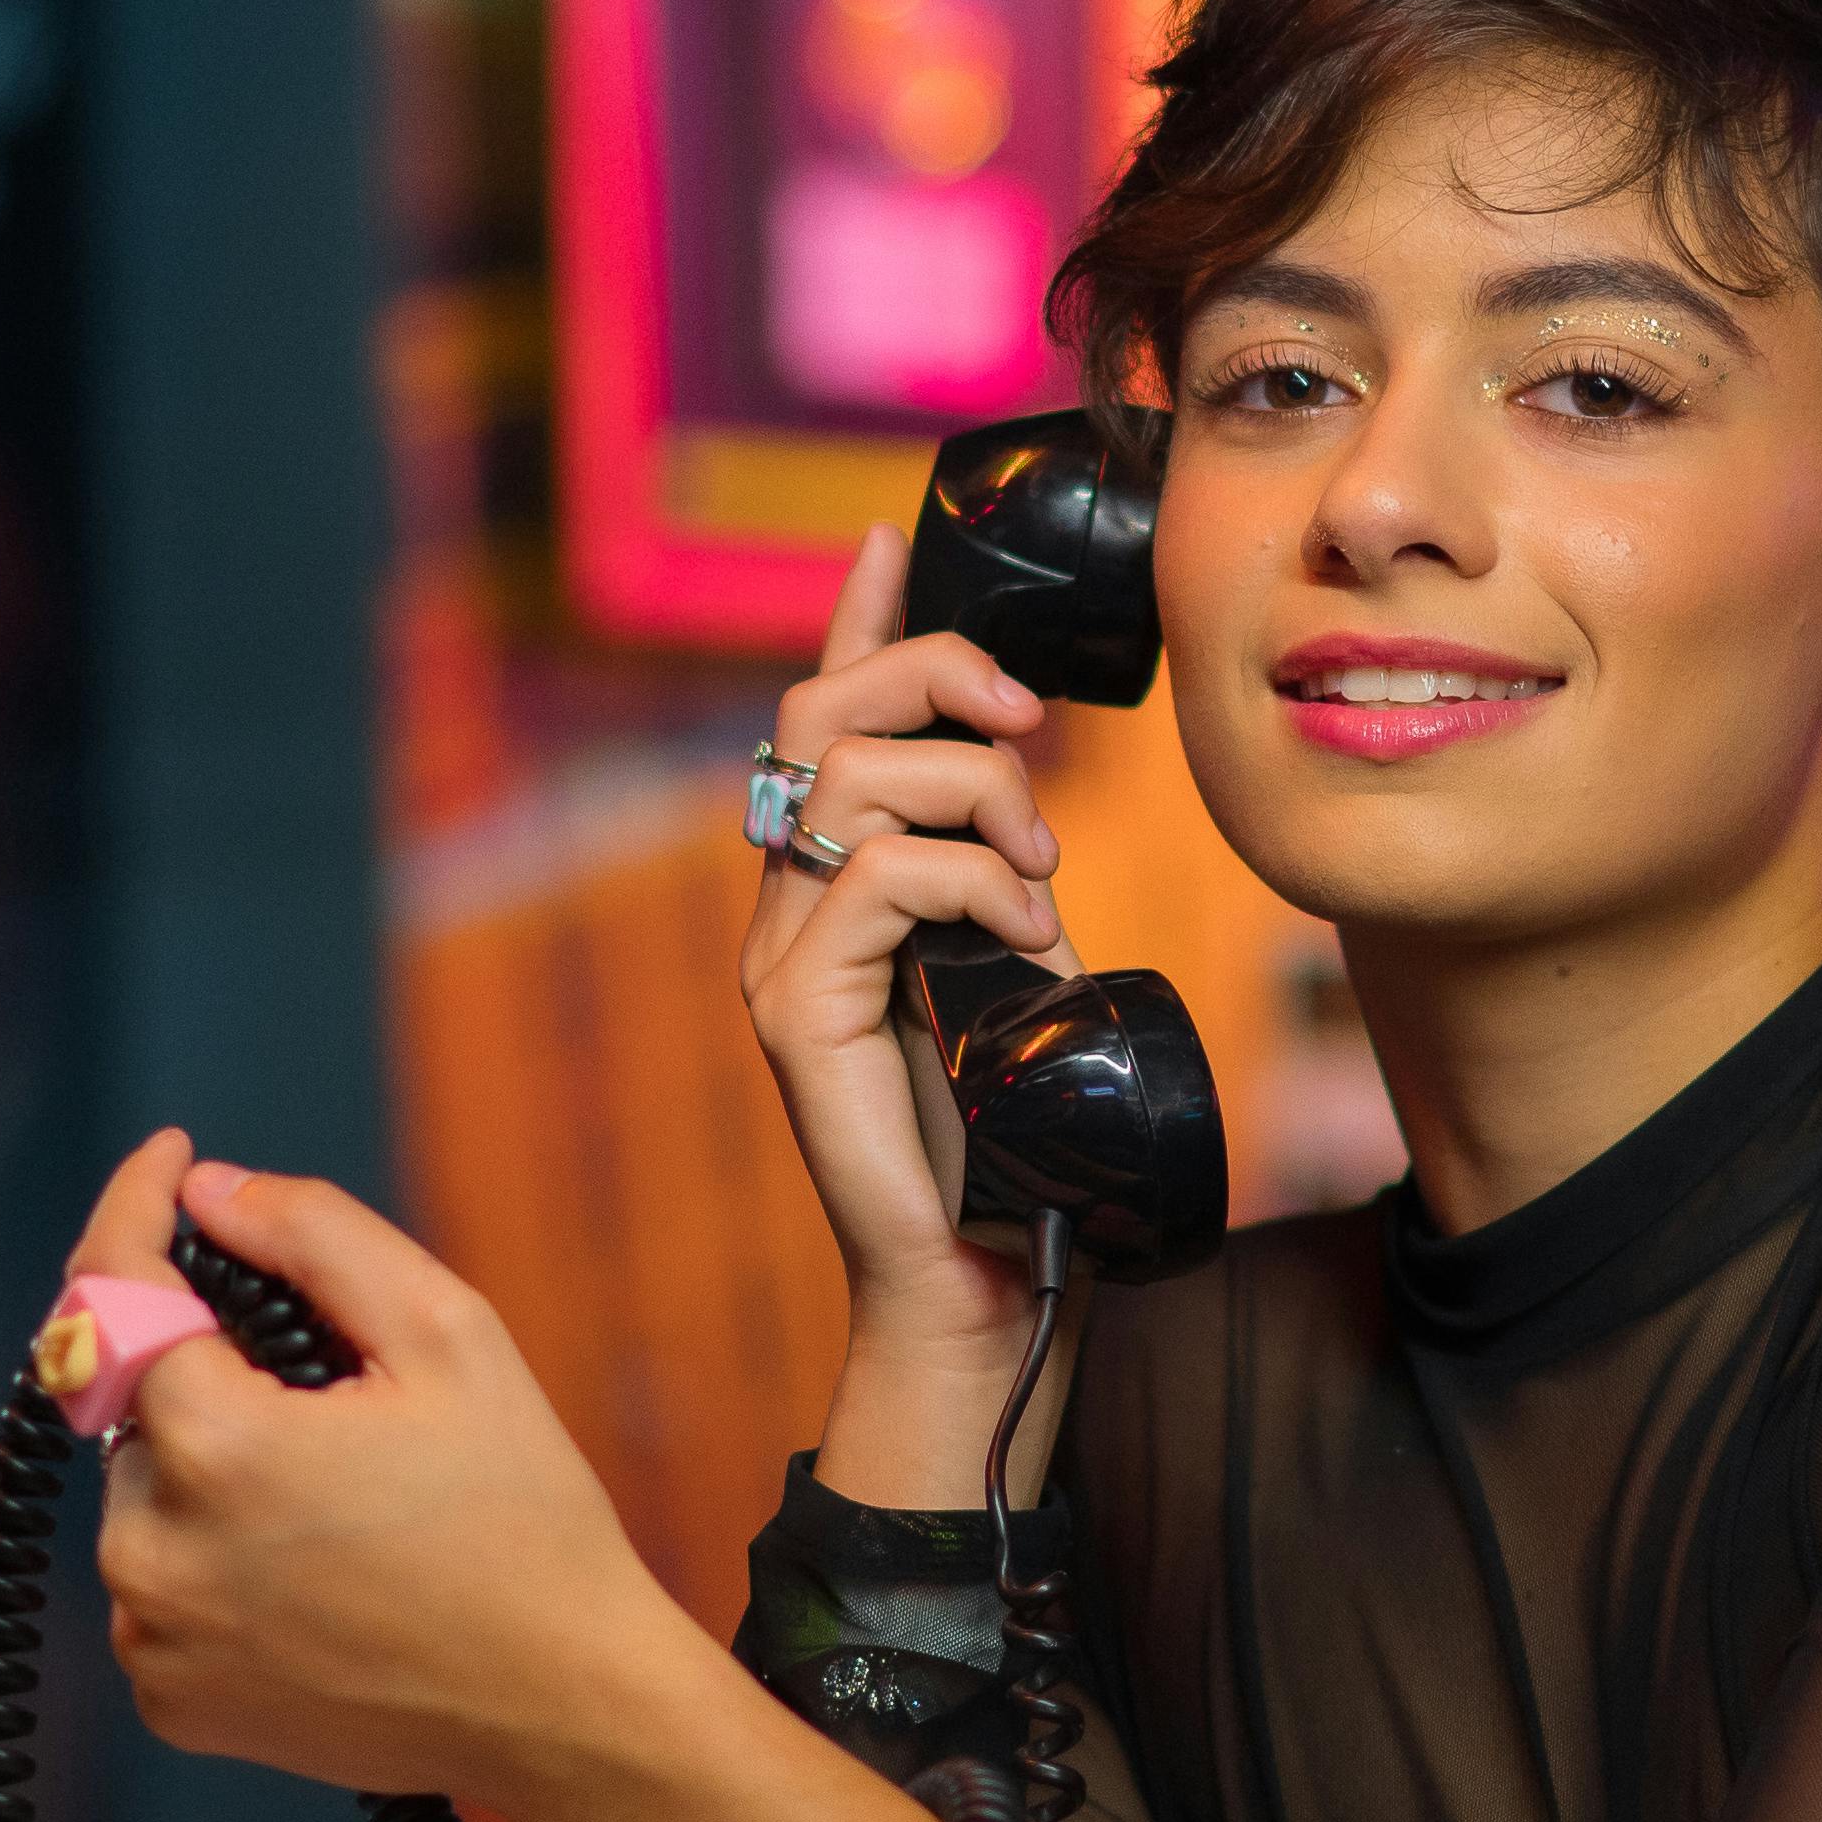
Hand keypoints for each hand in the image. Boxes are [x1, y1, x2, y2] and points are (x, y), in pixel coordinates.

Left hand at [69, 1129, 957, 1821]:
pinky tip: (315, 1568)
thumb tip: (211, 1191)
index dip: (135, 1205)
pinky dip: (212, 1555)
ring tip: (340, 1496)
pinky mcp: (170, 1703)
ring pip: (147, 1493)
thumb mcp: (448, 1333)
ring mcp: (152, 1640)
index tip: (171, 1162)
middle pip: (137, 1400)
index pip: (113, 1289)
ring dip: (211, 1464)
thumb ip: (315, 1235)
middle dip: (209, 1366)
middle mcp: (150, 1550)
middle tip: (331, 1388)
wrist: (563, 1704)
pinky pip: (159, 1588)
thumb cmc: (523, 1518)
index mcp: (215, 1444)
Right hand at [744, 524, 1076, 1463]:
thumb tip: (1036, 817)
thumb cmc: (1018, 1140)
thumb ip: (1004, 892)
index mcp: (835, 889)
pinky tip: (1025, 932)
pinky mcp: (793, 1015)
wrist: (989, 1285)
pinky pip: (873, 876)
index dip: (856, 620)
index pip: (823, 719)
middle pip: (819, 711)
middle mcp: (787, 911)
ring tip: (1042, 871)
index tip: (887, 536)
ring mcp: (779, 961)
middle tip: (1032, 721)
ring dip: (976, 791)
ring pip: (852, 776)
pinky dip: (971, 879)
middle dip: (930, 670)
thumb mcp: (1022, 976)